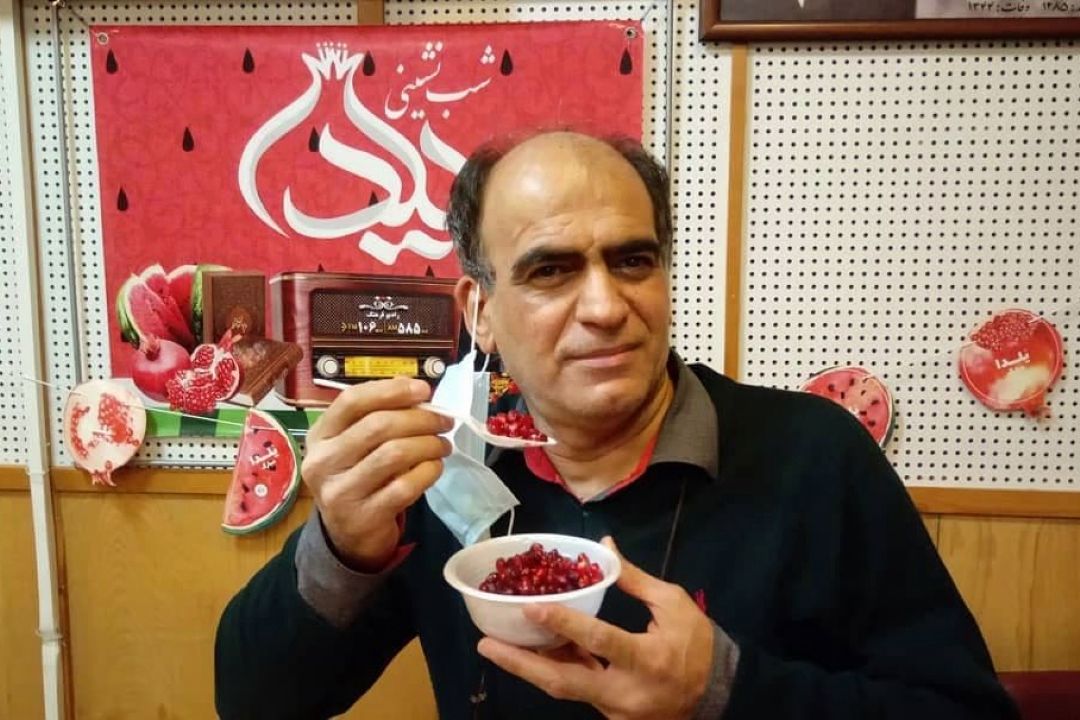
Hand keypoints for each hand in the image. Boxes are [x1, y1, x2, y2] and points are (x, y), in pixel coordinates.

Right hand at [302, 377, 452, 570]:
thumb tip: (411, 385)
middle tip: (443, 423)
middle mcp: (324, 462)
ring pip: (395, 454)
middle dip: (420, 419)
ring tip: (442, 445)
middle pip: (378, 426)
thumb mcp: (354, 445)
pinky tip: (435, 467)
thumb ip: (377, 414)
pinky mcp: (364, 518)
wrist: (347, 536)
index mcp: (320, 436)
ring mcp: (341, 492)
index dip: (391, 391)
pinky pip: (406, 486)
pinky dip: (428, 471)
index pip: (352, 402)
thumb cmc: (356, 478)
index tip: (423, 390)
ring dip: (429, 444)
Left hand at [477, 537, 716, 719]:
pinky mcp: (612, 716)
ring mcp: (617, 711)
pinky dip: (555, 670)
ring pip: (565, 689)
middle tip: (485, 646)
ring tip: (497, 647)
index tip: (531, 607)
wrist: (719, 693)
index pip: (599, 640)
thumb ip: (634, 578)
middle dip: (520, 664)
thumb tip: (604, 545)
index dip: (563, 623)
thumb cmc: (698, 643)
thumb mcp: (672, 604)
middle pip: (563, 682)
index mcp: (647, 659)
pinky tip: (534, 652)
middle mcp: (626, 692)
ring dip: (531, 667)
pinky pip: (577, 691)